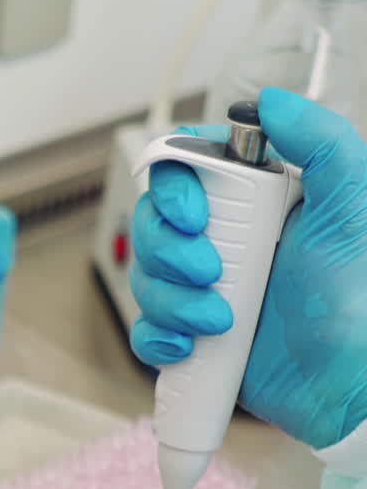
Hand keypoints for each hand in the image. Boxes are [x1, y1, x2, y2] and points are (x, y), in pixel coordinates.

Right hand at [129, 87, 366, 449]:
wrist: (344, 387)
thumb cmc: (357, 305)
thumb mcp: (351, 209)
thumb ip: (320, 141)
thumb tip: (268, 101)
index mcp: (257, 200)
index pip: (184, 169)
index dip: (173, 190)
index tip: (196, 216)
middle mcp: (226, 240)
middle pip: (151, 224)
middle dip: (170, 254)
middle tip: (212, 272)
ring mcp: (203, 289)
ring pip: (144, 278)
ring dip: (173, 303)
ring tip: (221, 321)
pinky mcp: (189, 335)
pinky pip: (144, 329)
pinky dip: (160, 340)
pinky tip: (194, 347)